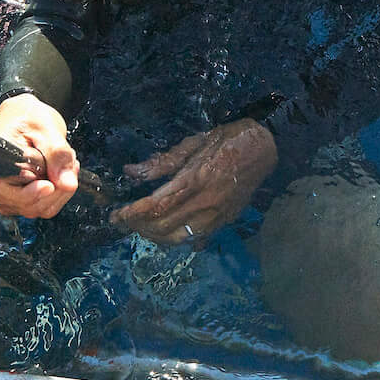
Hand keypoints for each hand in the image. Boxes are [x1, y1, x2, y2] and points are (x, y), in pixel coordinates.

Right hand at [0, 94, 78, 218]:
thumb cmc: (29, 118)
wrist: (24, 117)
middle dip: (56, 189)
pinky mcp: (16, 200)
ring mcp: (4, 196)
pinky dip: (55, 194)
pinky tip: (59, 173)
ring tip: (65, 164)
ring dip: (58, 191)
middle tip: (71, 164)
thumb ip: (58, 155)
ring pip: (37, 209)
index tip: (51, 185)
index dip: (34, 193)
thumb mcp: (46, 129)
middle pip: (28, 206)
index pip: (12, 193)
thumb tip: (67, 184)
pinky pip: (40, 208)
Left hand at [111, 118, 277, 243]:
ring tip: (142, 228)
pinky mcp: (225, 221)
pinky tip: (169, 233)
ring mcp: (216, 216)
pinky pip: (197, 239)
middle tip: (124, 221)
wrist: (265, 149)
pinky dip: (179, 240)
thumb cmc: (227, 139)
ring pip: (178, 239)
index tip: (115, 216)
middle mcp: (204, 202)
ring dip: (155, 237)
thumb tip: (130, 172)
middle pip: (162, 226)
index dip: (131, 214)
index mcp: (194, 180)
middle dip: (138, 227)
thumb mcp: (193, 143)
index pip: (154, 206)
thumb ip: (161, 162)